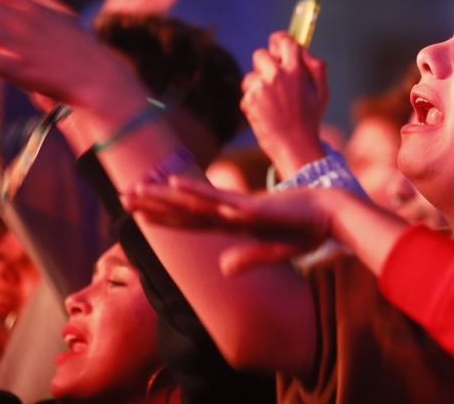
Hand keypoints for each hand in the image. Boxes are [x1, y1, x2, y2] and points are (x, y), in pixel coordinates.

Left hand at [123, 180, 338, 274]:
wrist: (331, 214)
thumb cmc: (307, 230)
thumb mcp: (274, 250)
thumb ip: (248, 258)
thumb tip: (223, 269)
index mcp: (234, 222)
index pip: (191, 221)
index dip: (164, 217)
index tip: (139, 212)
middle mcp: (231, 211)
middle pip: (184, 208)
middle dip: (152, 203)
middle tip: (122, 195)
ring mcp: (239, 207)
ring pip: (193, 201)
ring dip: (162, 196)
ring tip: (134, 190)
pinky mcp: (252, 206)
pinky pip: (218, 199)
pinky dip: (196, 191)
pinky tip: (176, 183)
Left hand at [241, 32, 328, 178]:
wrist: (295, 146)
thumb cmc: (310, 119)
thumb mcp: (322, 92)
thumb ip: (316, 66)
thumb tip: (303, 49)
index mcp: (296, 71)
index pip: (283, 41)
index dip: (279, 40)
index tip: (277, 45)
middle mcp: (276, 76)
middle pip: (260, 54)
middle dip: (265, 64)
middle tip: (274, 79)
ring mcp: (260, 88)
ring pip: (251, 75)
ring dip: (258, 85)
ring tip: (272, 102)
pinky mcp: (249, 101)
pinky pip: (247, 93)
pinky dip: (253, 101)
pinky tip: (266, 113)